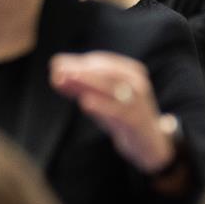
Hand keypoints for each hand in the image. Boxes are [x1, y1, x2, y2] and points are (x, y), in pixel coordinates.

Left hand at [49, 52, 174, 173]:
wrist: (149, 141)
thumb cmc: (122, 114)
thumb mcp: (103, 98)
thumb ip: (82, 86)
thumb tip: (55, 71)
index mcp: (132, 72)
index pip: (102, 62)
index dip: (78, 62)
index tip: (55, 64)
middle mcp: (137, 84)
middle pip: (105, 72)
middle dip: (80, 70)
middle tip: (57, 70)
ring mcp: (137, 102)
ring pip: (110, 88)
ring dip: (86, 82)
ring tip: (66, 78)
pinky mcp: (135, 121)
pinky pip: (117, 112)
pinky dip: (101, 106)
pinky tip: (84, 102)